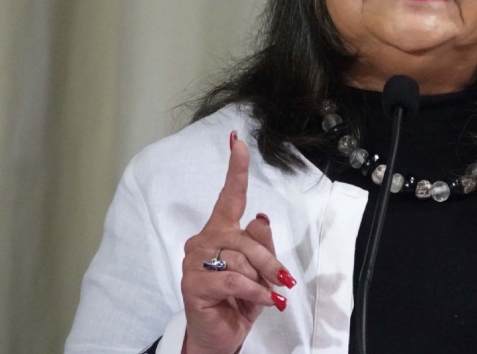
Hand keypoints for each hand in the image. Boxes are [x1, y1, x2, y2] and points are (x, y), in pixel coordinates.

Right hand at [180, 131, 296, 353]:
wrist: (222, 335)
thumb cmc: (241, 299)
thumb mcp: (261, 270)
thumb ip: (262, 244)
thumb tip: (260, 218)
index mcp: (221, 231)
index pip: (230, 197)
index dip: (236, 170)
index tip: (238, 142)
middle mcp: (204, 241)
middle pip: (245, 238)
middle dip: (269, 261)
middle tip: (283, 281)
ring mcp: (194, 261)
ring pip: (240, 259)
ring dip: (260, 280)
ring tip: (265, 295)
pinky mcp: (193, 283)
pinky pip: (233, 279)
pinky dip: (255, 291)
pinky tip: (266, 301)